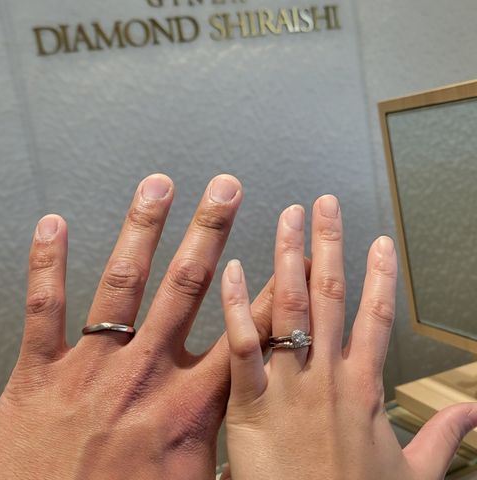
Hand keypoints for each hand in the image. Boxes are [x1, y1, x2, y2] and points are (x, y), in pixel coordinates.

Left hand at [0, 174, 275, 479]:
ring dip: (143, 229)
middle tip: (224, 190)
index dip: (268, 288)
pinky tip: (52, 224)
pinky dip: (47, 263)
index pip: (243, 332)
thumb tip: (256, 441)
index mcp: (186, 404)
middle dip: (210, 231)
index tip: (282, 250)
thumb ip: (224, 455)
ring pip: (124, 282)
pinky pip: (44, 307)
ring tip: (159, 186)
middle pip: (187, 286)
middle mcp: (144, 372)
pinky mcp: (39, 373)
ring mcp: (91, 368)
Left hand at [221, 196, 476, 479]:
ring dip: (289, 258)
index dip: (380, 277)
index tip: (378, 242)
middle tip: (325, 205)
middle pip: (331, 295)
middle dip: (329, 246)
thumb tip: (475, 414)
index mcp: (363, 386)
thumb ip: (443, 439)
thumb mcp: (412, 474)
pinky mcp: (252, 402)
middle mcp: (329, 375)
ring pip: (291, 307)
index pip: (377, 317)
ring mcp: (291, 384)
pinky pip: (245, 343)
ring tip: (288, 218)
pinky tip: (233, 268)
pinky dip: (240, 304)